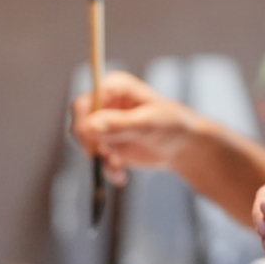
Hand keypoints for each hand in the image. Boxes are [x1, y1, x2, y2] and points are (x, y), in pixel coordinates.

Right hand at [70, 71, 204, 185]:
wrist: (184, 146)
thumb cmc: (172, 124)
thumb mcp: (148, 123)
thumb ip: (119, 124)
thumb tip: (90, 126)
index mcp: (114, 87)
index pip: (84, 103)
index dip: (81, 123)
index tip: (90, 142)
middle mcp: (106, 104)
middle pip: (80, 124)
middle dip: (90, 144)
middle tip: (106, 157)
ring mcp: (105, 125)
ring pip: (86, 144)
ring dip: (100, 159)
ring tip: (119, 167)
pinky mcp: (108, 143)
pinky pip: (96, 158)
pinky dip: (106, 168)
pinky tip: (121, 175)